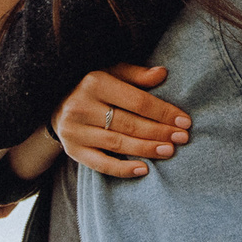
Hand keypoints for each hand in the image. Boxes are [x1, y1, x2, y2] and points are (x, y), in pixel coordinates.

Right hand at [52, 65, 188, 177]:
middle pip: (129, 123)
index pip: (137, 101)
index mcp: (95, 82)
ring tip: (169, 151)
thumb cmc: (93, 87)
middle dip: (159, 132)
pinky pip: (100, 164)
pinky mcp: (72, 150)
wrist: (56, 104)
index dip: (163, 112)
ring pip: (118, 143)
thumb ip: (136, 75)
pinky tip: (144, 169)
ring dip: (147, 149)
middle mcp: (81, 106)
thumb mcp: (112, 72)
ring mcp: (75, 130)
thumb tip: (163, 73)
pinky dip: (123, 169)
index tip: (184, 121)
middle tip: (182, 138)